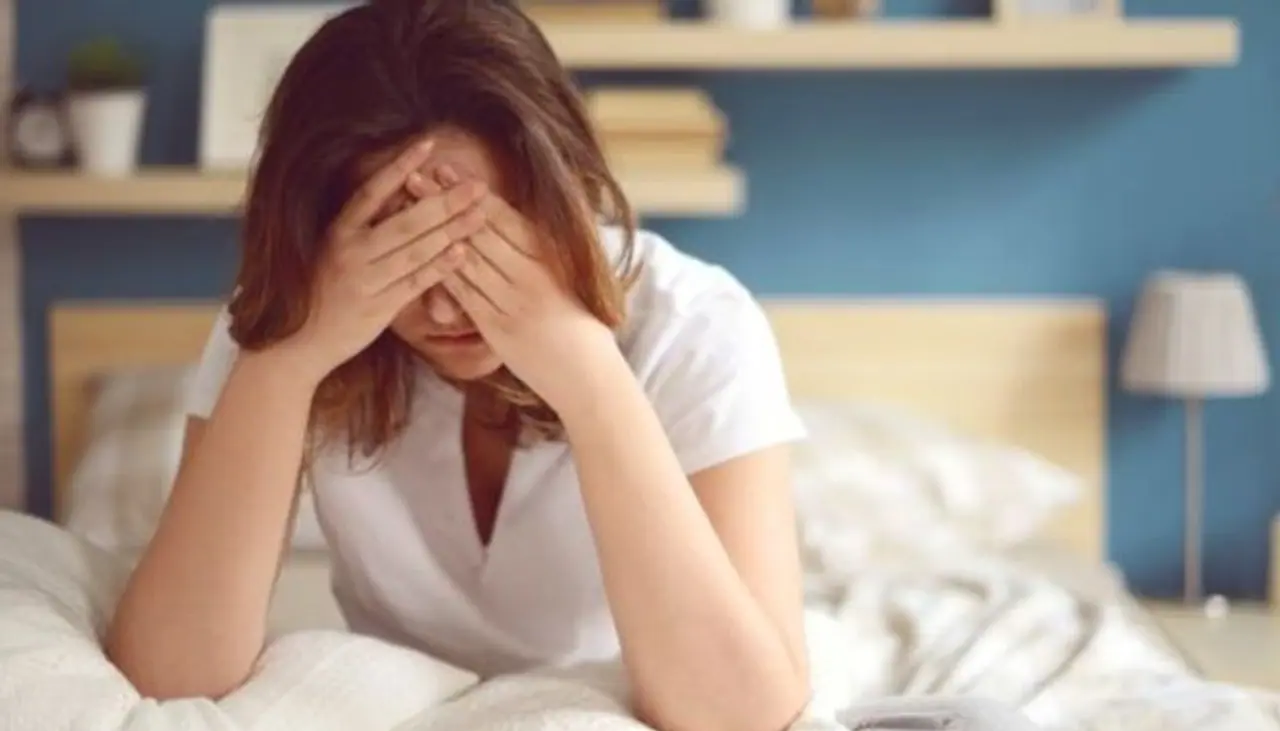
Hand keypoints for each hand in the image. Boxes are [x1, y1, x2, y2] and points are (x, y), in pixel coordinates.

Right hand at [282, 140, 487, 378]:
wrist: (299, 342)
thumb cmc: (322, 291)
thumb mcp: (334, 250)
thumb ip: (365, 226)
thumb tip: (404, 194)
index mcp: (337, 231)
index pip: (372, 191)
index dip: (400, 165)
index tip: (428, 143)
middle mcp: (350, 252)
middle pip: (405, 221)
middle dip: (445, 202)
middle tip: (476, 185)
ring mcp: (365, 280)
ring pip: (415, 250)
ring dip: (451, 231)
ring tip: (480, 214)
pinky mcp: (378, 308)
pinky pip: (415, 283)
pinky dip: (440, 267)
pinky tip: (462, 252)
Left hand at [411, 166, 619, 412]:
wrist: (589, 377)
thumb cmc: (583, 326)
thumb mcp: (573, 279)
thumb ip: (547, 252)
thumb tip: (520, 220)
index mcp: (552, 258)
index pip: (505, 218)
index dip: (472, 192)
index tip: (448, 169)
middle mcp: (532, 276)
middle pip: (480, 231)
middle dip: (445, 202)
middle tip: (416, 175)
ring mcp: (514, 303)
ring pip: (468, 259)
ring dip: (434, 231)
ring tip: (410, 208)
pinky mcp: (499, 329)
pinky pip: (465, 295)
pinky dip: (443, 271)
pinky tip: (421, 254)